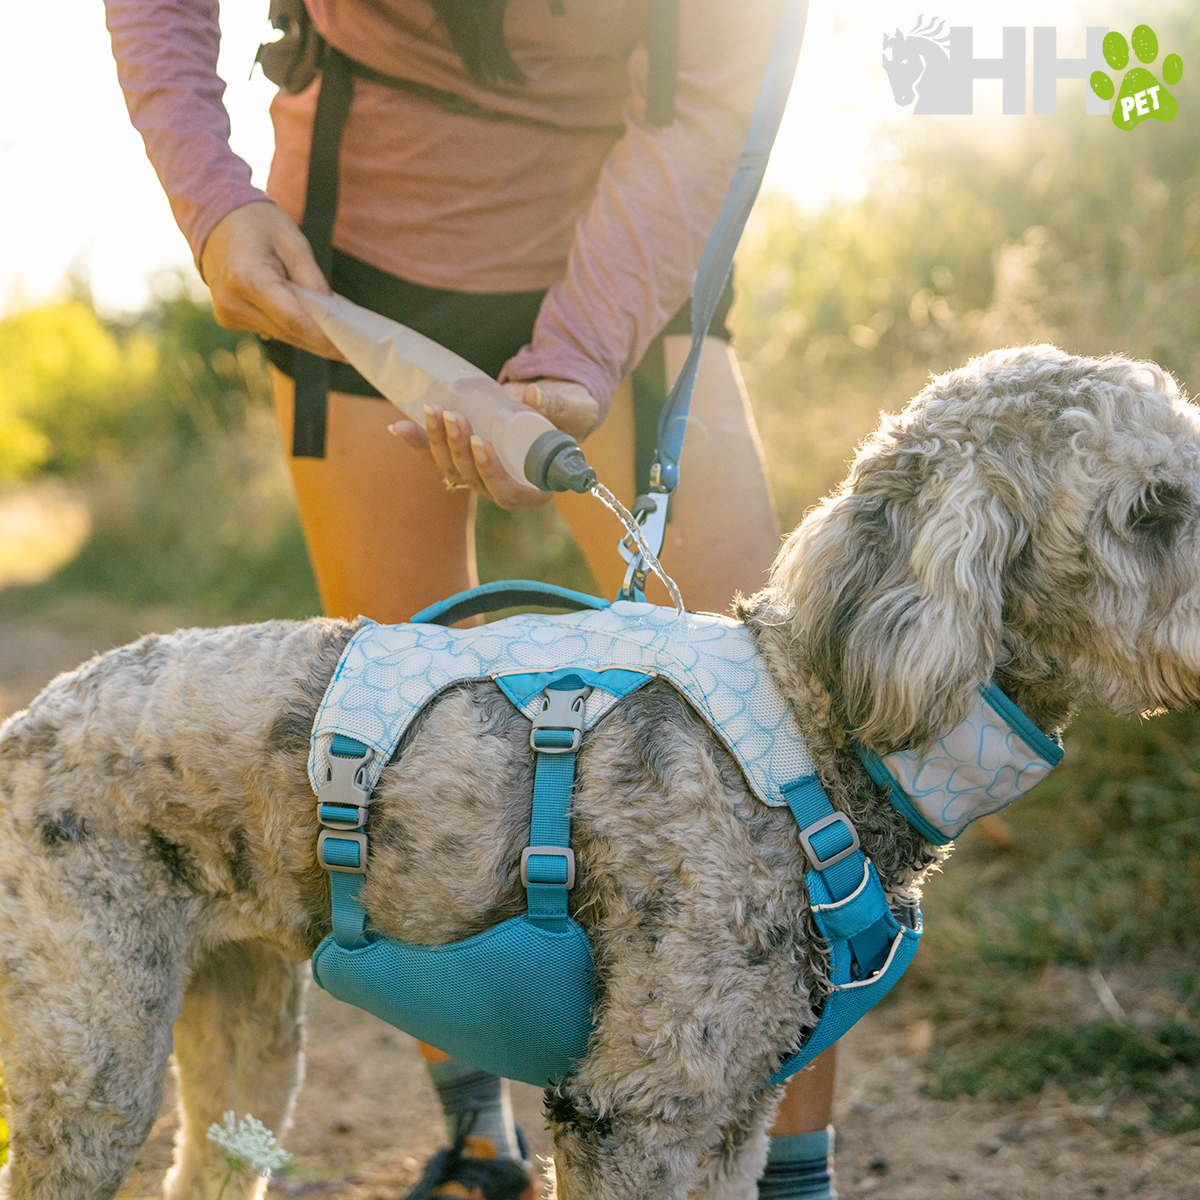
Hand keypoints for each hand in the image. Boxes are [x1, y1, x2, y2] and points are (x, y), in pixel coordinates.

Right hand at [198, 200, 343, 358]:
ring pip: (282, 335)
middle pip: (290, 332)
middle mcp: (233, 301)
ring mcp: (228, 313)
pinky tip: (311, 324)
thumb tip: (335, 317)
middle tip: (355, 349)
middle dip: (324, 341)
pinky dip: (292, 328)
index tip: (351, 350)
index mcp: (248, 278)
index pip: (295, 320)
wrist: (214, 217)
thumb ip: (314, 282)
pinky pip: (271, 330)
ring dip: (310, 336)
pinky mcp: (228, 318)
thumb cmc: (258, 224)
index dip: (325, 339)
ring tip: (340, 337)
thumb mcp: (294, 243)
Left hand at [389, 380, 600, 509]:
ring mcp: (480, 476)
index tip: (481, 444)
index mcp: (535, 488)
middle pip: (473, 479)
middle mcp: (504, 488)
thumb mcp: (573, 408)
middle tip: (454, 415)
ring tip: (431, 411)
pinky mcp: (463, 460)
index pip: (508, 493)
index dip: (491, 473)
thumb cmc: (571, 412)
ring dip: (436, 442)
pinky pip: (436, 456)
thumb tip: (533, 397)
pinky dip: (417, 441)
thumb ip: (559, 405)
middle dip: (458, 449)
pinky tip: (398, 425)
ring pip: (452, 468)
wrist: (552, 406)